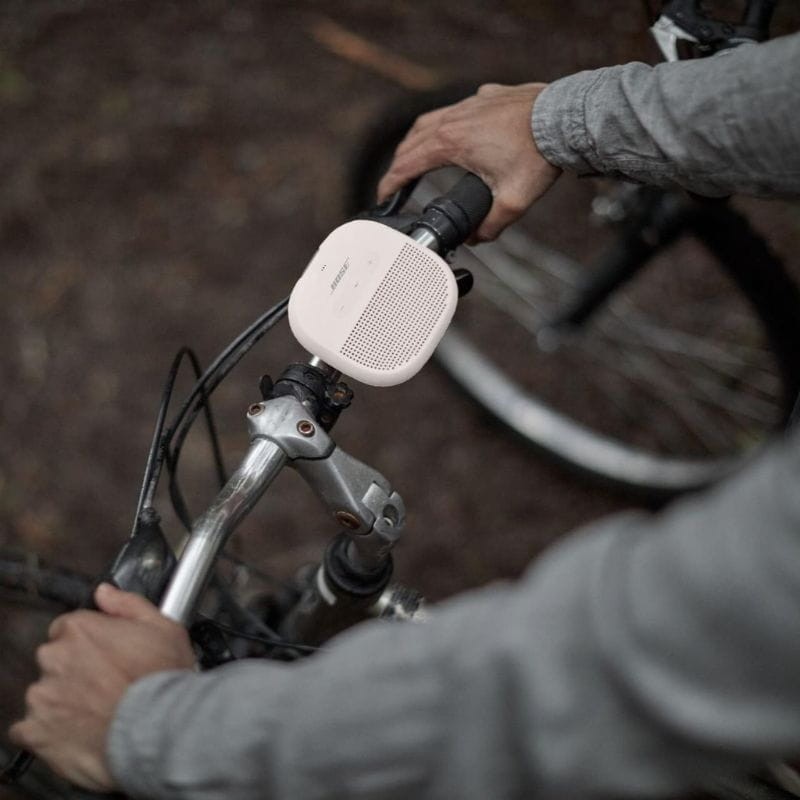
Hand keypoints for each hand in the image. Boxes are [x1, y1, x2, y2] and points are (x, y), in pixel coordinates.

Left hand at [9, 583, 194, 790]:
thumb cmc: (162, 680)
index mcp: (81, 630)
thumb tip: (105, 592)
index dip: (88, 642)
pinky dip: (47, 733)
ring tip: (95, 712)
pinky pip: (29, 730)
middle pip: (54, 659)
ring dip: (62, 701)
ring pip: (43, 694)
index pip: (67, 627)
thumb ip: (128, 604)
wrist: (157, 729)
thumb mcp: (163, 628)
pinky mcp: (35, 732)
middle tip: (103, 684)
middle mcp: (55, 658)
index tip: (103, 654)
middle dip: (73, 670)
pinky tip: (77, 732)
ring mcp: (42, 696)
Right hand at [377, 82, 561, 241]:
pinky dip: (442, 126)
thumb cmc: (539, 154)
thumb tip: (477, 238)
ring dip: (415, 142)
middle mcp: (454, 120)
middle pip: (411, 142)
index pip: (407, 164)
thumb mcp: (513, 202)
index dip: (390, 183)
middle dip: (399, 165)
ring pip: (429, 122)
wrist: (564, 119)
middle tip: (394, 183)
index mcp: (450, 143)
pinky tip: (450, 136)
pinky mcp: (485, 98)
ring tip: (413, 158)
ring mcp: (469, 105)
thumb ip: (490, 226)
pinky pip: (454, 110)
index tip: (383, 196)